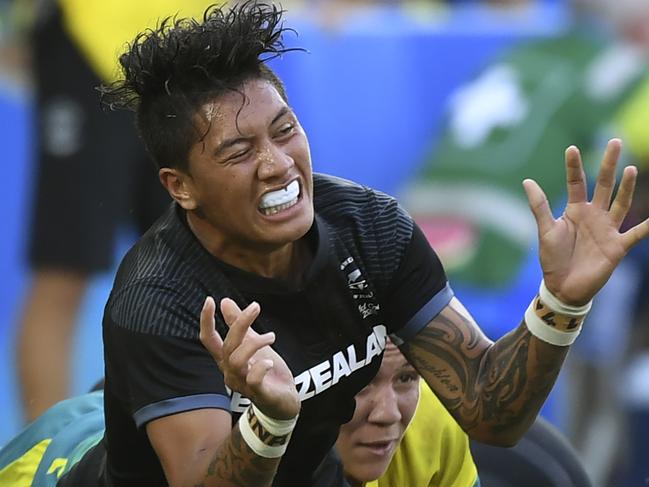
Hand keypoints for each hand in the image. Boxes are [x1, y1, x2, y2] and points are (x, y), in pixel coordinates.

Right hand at [199, 297, 299, 419]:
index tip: (210, 300)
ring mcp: (242, 384)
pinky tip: (268, 361)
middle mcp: (230, 372)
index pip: (209, 339)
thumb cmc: (267, 372)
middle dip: (240, 323)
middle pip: (227, 345)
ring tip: (272, 336)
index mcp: (227, 359)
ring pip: (237, 360)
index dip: (206, 321)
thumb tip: (224, 301)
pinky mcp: (258, 393)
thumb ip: (239, 325)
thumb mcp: (254, 343)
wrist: (284, 402)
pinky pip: (253, 379)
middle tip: (256, 306)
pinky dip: (259, 367)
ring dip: (254, 343)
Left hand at [523, 138, 648, 304]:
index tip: (571, 148)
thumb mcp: (545, 230)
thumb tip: (527, 180)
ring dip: (626, 187)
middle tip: (614, 142)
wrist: (563, 287)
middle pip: (603, 185)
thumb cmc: (553, 259)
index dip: (574, 167)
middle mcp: (594, 215)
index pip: (576, 183)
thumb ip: (540, 206)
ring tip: (631, 169)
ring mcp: (607, 230)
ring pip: (620, 203)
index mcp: (575, 210)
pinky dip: (647, 226)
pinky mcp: (617, 247)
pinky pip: (636, 234)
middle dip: (608, 164)